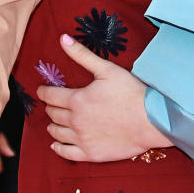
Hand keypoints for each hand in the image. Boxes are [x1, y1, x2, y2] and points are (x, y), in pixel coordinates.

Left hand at [40, 35, 169, 161]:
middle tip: (54, 104)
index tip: (42, 90)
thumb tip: (62, 38)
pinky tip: (57, 144)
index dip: (43, 91)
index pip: (49, 96)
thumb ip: (82, 55)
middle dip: (50, 107)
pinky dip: (58, 148)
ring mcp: (82, 139)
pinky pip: (66, 153)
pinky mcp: (91, 154)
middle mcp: (75, 121)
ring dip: (53, 126)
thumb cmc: (131, 93)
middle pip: (52, 114)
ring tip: (55, 123)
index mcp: (76, 100)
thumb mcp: (107, 69)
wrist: (151, 121)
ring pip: (56, 133)